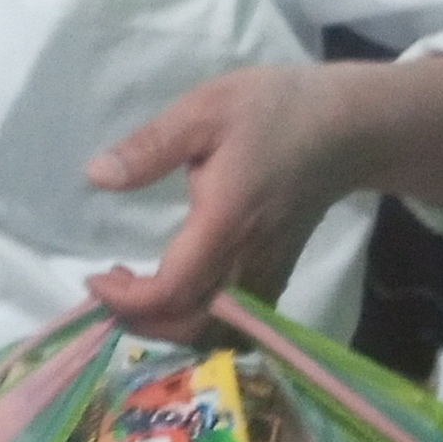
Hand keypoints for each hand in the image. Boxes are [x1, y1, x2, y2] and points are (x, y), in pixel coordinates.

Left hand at [81, 64, 351, 343]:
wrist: (347, 128)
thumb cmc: (273, 111)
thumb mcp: (204, 110)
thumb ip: (151, 146)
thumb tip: (97, 175)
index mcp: (225, 223)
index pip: (174, 290)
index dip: (128, 300)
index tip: (95, 280)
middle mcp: (250, 260)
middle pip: (194, 326)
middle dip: (142, 320)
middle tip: (108, 287)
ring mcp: (269, 272)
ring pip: (217, 331)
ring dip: (169, 324)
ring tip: (134, 287)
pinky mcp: (279, 272)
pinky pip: (238, 321)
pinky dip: (198, 320)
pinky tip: (173, 288)